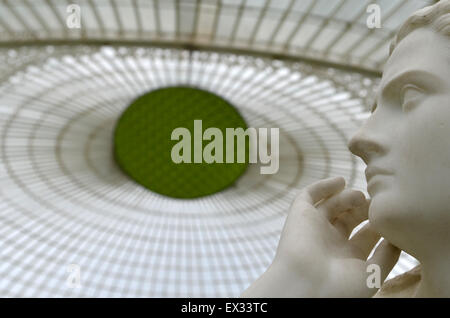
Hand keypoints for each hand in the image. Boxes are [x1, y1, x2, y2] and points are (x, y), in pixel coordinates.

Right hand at [241, 176, 399, 296]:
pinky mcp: (300, 214)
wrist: (307, 284)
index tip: (391, 216)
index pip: (365, 235)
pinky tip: (340, 181)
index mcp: (346, 257)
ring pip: (331, 205)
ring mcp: (315, 227)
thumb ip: (387, 255)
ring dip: (346, 196)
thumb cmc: (340, 286)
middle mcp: (330, 241)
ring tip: (360, 195)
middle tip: (376, 202)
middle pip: (349, 218)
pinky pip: (309, 195)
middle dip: (363, 208)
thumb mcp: (373, 274)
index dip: (378, 225)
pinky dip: (323, 186)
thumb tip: (397, 238)